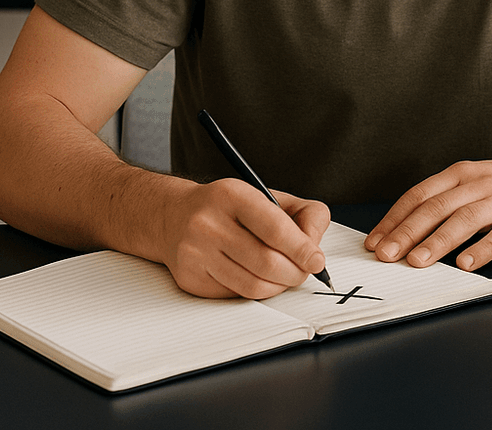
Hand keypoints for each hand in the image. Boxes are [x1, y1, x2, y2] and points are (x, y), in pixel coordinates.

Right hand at [161, 179, 330, 298]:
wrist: (174, 217)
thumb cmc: (230, 209)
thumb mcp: (267, 197)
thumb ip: (304, 215)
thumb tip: (316, 250)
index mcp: (232, 195)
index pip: (274, 228)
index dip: (301, 249)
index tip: (317, 261)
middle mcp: (208, 223)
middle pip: (266, 262)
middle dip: (295, 272)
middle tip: (304, 271)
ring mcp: (195, 253)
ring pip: (253, 285)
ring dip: (279, 286)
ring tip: (284, 275)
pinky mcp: (190, 278)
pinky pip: (236, 295)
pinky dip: (257, 291)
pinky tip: (257, 276)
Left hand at [364, 155, 491, 271]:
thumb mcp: (476, 182)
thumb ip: (446, 201)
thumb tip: (405, 229)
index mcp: (461, 174)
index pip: (420, 195)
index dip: (395, 219)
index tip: (375, 241)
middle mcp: (479, 184)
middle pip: (437, 208)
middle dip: (408, 233)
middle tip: (387, 255)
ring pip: (465, 220)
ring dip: (438, 241)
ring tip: (418, 261)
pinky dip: (482, 249)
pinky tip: (466, 263)